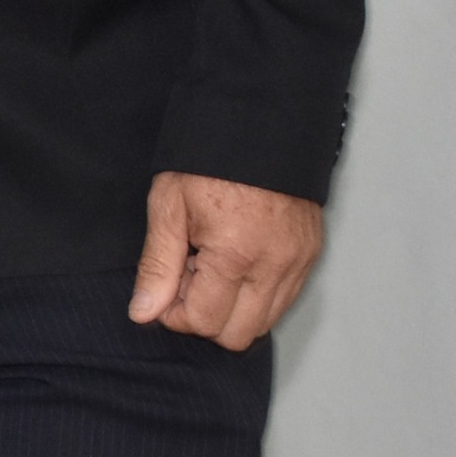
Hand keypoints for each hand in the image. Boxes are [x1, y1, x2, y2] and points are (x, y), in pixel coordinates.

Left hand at [127, 172, 324, 351]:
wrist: (260, 121)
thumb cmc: (209, 160)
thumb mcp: (169, 205)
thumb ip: (157, 265)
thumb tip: (144, 313)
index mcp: (235, 254)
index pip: (204, 322)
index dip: (176, 313)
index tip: (169, 283)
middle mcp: (275, 265)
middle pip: (238, 335)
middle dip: (206, 316)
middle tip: (190, 275)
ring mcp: (299, 261)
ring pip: (264, 322)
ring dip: (233, 308)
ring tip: (214, 264)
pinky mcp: (312, 254)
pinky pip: (284, 299)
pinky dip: (257, 295)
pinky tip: (238, 261)